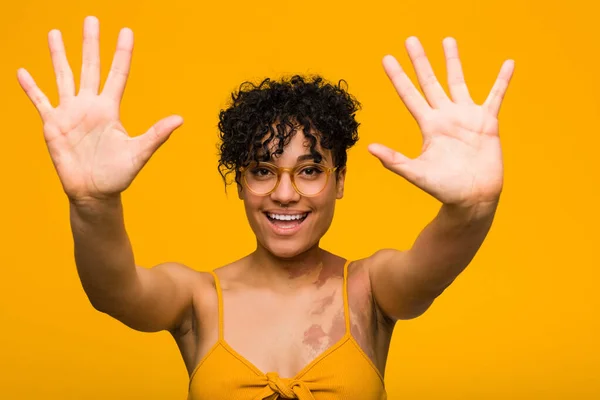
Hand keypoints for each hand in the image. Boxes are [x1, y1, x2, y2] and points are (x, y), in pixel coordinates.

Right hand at [18, 16, 182, 203]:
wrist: (94, 193)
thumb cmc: (118, 175)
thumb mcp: (139, 153)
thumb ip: (156, 135)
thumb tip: (180, 120)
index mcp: (111, 109)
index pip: (118, 74)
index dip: (122, 53)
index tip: (126, 31)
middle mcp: (90, 106)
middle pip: (90, 67)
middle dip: (90, 43)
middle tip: (91, 19)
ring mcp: (70, 113)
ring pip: (63, 77)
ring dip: (59, 56)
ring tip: (55, 34)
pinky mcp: (53, 125)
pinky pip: (40, 101)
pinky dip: (31, 88)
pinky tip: (23, 72)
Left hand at [368, 37, 513, 206]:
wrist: (472, 198)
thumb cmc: (444, 188)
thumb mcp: (416, 173)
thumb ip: (394, 160)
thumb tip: (370, 147)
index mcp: (428, 125)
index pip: (409, 95)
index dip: (398, 77)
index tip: (387, 58)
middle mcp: (445, 116)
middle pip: (430, 82)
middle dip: (420, 61)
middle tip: (410, 39)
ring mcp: (466, 117)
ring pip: (458, 82)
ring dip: (453, 61)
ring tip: (447, 40)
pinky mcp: (487, 122)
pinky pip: (496, 96)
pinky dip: (502, 81)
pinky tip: (508, 64)